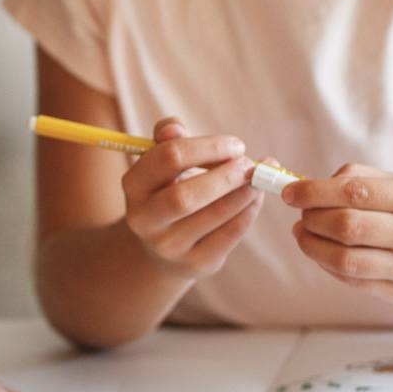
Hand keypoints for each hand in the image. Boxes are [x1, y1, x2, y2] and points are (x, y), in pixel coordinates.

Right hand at [119, 117, 262, 278]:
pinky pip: (229, 235)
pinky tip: (255, 199)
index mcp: (134, 185)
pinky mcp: (195, 263)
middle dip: (225, 176)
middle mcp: (144, 219)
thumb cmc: (169, 190)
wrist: (164, 247)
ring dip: (244, 193)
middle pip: (185, 196)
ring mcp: (169, 246)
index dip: (208, 147)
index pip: (168, 158)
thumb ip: (167, 138)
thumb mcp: (162, 162)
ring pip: (213, 216)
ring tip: (259, 179)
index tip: (236, 146)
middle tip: (249, 165)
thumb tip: (175, 128)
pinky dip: (248, 212)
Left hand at [282, 163, 392, 304]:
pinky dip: (329, 266)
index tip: (290, 193)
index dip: (313, 193)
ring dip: (312, 246)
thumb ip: (364, 179)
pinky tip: (323, 252)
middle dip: (311, 219)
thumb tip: (313, 184)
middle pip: (347, 227)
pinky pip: (354, 281)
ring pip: (345, 260)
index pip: (354, 193)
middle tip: (300, 214)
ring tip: (303, 233)